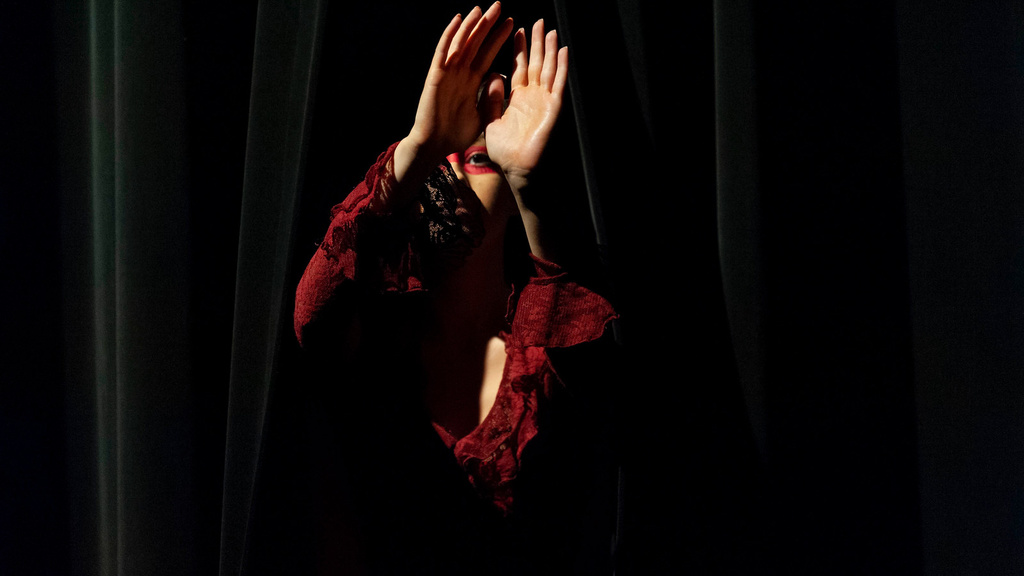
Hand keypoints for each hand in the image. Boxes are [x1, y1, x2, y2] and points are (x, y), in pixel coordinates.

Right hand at [406, 3, 513, 160]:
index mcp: (471, 81)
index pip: (487, 54)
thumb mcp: (481, 115)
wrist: (435, 145)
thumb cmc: (456, 134)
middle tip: (500, 6)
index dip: (499, 38)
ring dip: (472, 25)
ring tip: (483, 9)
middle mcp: (460, 73)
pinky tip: (459, 20)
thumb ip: (490, 98)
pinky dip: (450, 35)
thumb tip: (502, 79)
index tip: (512, 24)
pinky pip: (443, 52)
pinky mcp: (436, 76)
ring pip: (461, 43)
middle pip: (476, 43)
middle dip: (488, 24)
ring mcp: (448, 73)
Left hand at [482, 19, 567, 191]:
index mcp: (517, 98)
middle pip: (535, 63)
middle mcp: (532, 96)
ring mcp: (544, 100)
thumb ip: (490, 99)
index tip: (517, 30)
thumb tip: (493, 76)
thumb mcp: (490, 121)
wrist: (516, 169)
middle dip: (536, 42)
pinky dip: (561, 67)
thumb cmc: (504, 151)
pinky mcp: (553, 107)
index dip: (519, 49)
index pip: (519, 67)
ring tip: (550, 29)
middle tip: (538, 21)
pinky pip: (558, 83)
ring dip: (550, 49)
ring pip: (548, 68)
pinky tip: (563, 50)